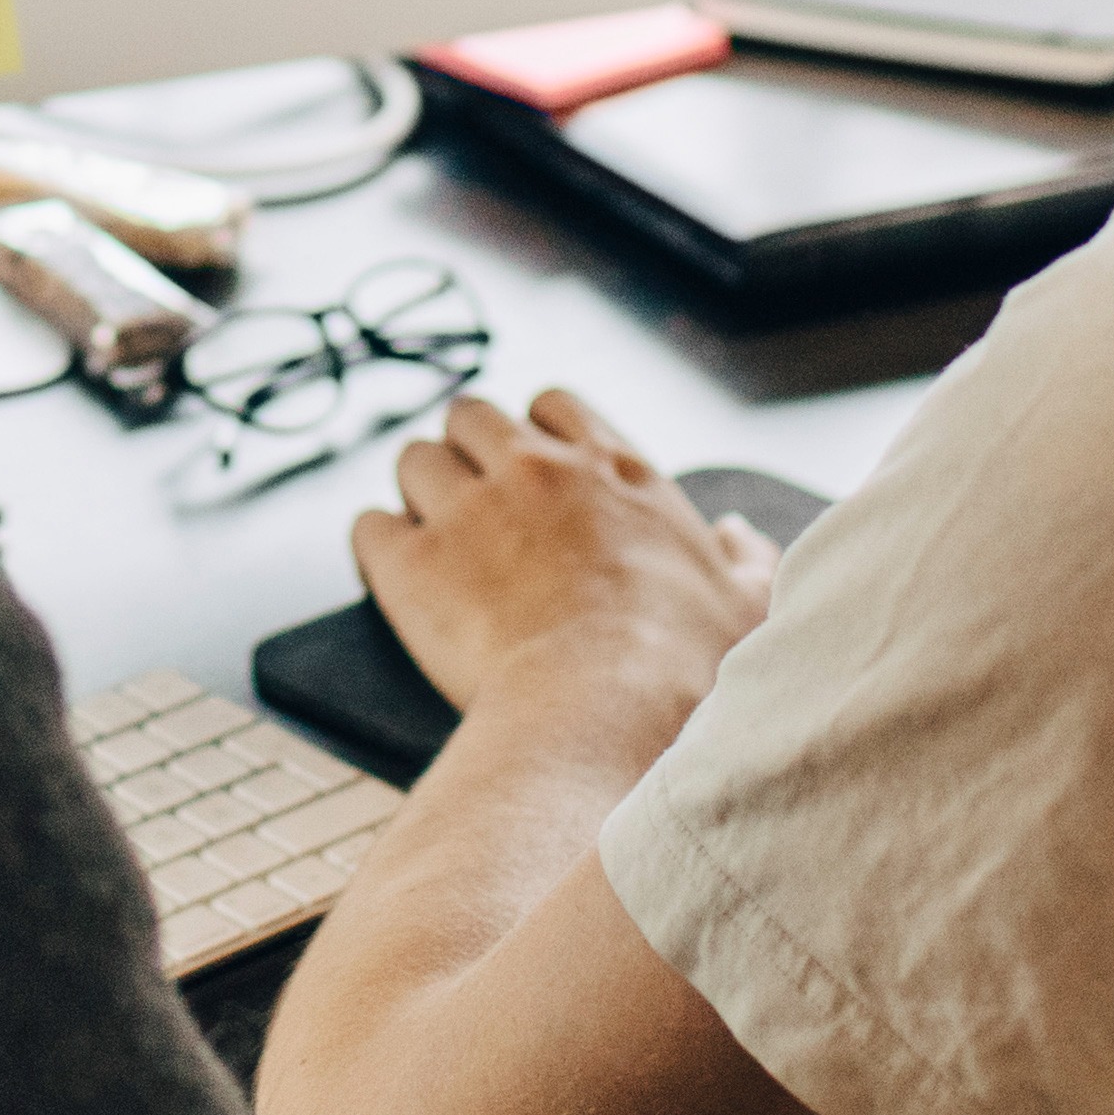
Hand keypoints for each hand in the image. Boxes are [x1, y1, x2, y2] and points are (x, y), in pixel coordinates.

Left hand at [350, 390, 779, 756]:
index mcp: (614, 470)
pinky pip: (368, 526)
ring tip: (432, 542)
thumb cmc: (685, 666)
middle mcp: (536, 470)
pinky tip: (396, 577)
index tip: (534, 475)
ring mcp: (468, 509)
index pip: (552, 406)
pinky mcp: (411, 563)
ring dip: (418, 493)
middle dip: (466, 452)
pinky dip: (378, 548)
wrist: (608, 708)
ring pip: (412, 459)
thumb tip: (740, 539)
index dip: (535, 437)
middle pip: (470, 415)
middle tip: (473, 507)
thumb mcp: (746, 605)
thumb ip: (746, 560)